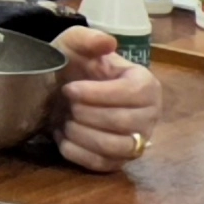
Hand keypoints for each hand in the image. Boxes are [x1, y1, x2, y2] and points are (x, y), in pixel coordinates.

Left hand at [51, 26, 163, 172]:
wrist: (54, 91)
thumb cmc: (71, 65)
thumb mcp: (73, 44)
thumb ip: (88, 38)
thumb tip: (108, 42)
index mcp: (145, 84)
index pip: (134, 93)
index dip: (98, 93)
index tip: (70, 88)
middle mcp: (148, 115)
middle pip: (123, 123)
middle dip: (85, 113)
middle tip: (67, 103)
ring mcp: (135, 141)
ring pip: (115, 147)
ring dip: (82, 133)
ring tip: (66, 119)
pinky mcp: (116, 161)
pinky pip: (101, 164)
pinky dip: (76, 151)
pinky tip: (62, 136)